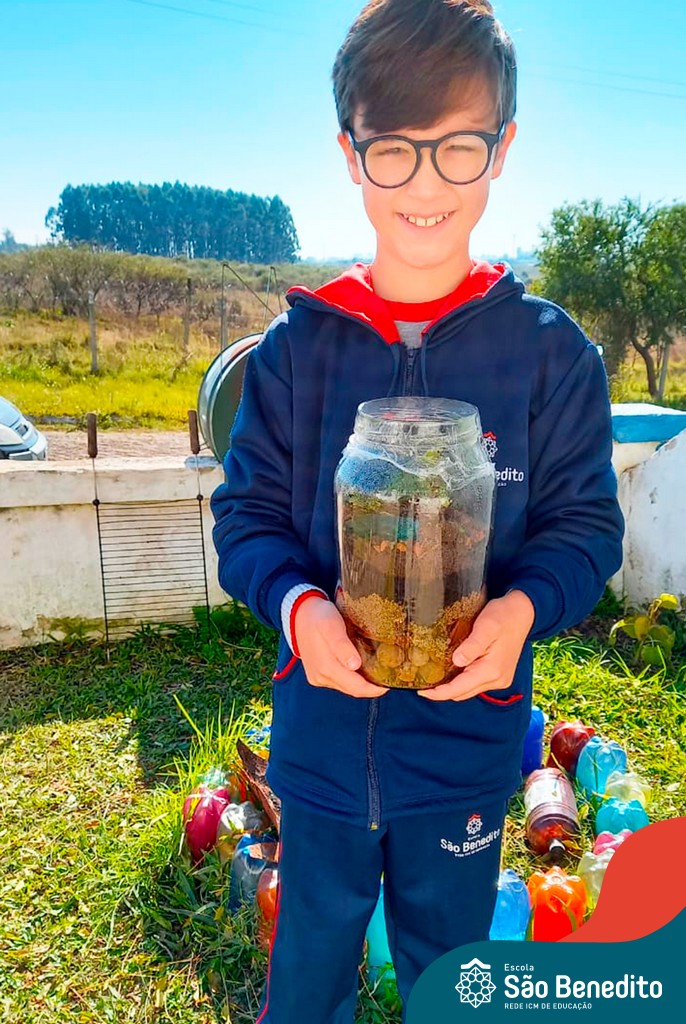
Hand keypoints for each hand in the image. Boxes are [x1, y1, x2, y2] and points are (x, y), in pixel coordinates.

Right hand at [294, 597, 388, 698]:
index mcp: (326, 667)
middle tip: (387, 677)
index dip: (374, 689)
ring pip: (346, 687)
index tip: (389, 683)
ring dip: (361, 683)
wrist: (299, 615)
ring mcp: (318, 677)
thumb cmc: (318, 617)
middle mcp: (321, 677)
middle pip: (352, 689)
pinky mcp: (317, 675)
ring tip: (376, 672)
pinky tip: (359, 668)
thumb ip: (342, 646)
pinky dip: (351, 678)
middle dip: (370, 687)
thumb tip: (354, 665)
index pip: (356, 687)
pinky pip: (338, 682)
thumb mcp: (331, 625)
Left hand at [418, 590, 534, 702]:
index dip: (439, 693)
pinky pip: (476, 683)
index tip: (422, 692)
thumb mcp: (486, 626)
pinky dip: (462, 681)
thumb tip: (456, 662)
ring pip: (469, 690)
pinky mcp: (499, 674)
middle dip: (443, 692)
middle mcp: (497, 680)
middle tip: (422, 684)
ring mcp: (499, 679)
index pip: (459, 689)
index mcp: (492, 670)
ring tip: (433, 678)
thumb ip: (472, 645)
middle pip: (463, 693)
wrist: (523, 612)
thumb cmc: (503, 615)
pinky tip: (451, 671)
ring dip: (452, 687)